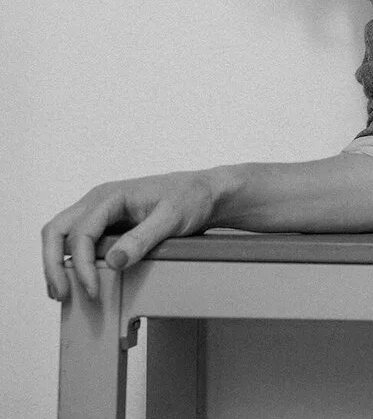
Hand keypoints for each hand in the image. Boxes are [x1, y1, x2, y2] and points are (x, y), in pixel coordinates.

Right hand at [42, 168, 229, 301]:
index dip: (81, 265)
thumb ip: (143, 238)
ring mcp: (100, 212)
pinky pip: (77, 241)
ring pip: (61, 235)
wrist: (206, 193)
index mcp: (111, 196)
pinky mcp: (106, 223)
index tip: (92, 290)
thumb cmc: (191, 198)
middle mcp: (99, 201)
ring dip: (56, 263)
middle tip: (61, 294)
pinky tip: (76, 279)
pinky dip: (69, 260)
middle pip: (57, 230)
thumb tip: (115, 261)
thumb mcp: (172, 217)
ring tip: (63, 292)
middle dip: (52, 264)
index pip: (81, 233)